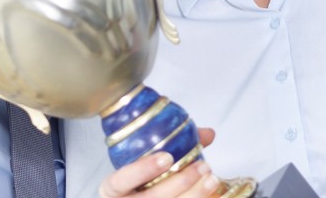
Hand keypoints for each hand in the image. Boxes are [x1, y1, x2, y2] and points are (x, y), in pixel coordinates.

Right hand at [100, 129, 219, 197]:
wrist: (135, 197)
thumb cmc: (140, 180)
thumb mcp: (145, 162)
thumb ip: (173, 145)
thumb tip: (207, 134)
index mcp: (113, 189)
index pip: (120, 180)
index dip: (142, 169)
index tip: (167, 157)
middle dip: (181, 182)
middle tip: (203, 166)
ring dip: (194, 195)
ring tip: (211, 179)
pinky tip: (212, 195)